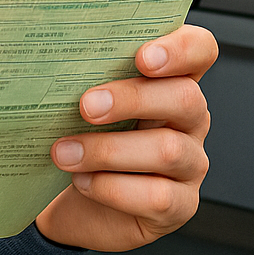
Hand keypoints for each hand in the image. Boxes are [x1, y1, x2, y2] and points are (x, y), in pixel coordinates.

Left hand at [34, 23, 216, 251]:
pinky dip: (112, 188)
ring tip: (65, 153)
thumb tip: (54, 61)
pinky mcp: (180, 206)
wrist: (74, 204)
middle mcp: (189, 120)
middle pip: (185, 97)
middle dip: (132, 99)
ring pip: (167, 150)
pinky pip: (157, 196)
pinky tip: (83, 181)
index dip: (181, 49)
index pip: (199, 50)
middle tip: (86, 106)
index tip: (142, 57)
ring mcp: (191, 164)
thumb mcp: (84, 104)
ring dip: (107, 150)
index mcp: (171, 81)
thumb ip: (86, 78)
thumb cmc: (81, 141)